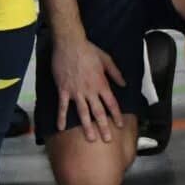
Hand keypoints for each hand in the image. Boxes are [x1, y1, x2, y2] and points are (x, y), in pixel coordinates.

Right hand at [51, 24, 126, 142]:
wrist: (70, 44)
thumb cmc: (89, 50)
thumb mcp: (106, 60)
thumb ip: (115, 73)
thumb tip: (124, 84)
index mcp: (101, 84)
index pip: (111, 103)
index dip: (116, 115)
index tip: (119, 125)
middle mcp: (90, 91)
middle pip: (98, 112)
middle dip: (103, 127)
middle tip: (107, 140)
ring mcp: (76, 92)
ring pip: (83, 113)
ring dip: (87, 127)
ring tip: (90, 139)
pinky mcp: (64, 90)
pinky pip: (62, 106)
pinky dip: (61, 117)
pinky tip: (61, 128)